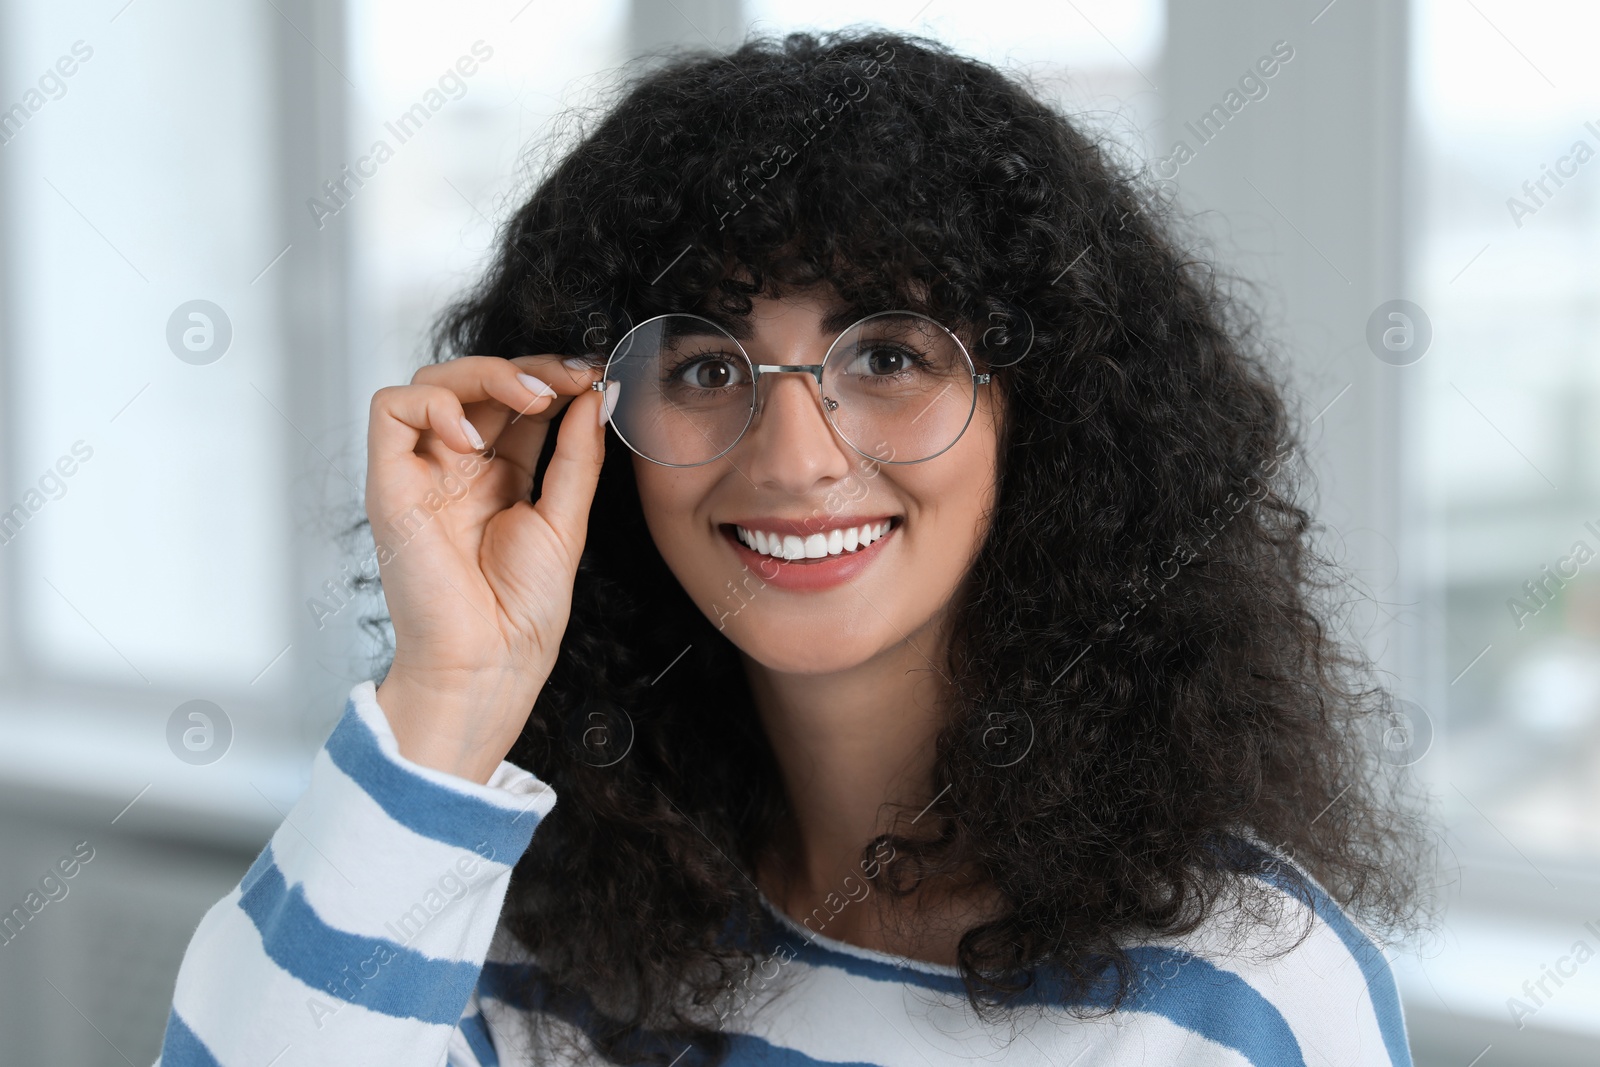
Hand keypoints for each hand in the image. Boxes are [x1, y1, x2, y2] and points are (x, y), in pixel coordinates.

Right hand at [366, 354, 605, 782]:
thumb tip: (594, 397)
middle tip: (569, 378)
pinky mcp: (390, 484)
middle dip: (526, 368)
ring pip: (433, 383)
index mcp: (498, 477)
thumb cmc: (521, 612)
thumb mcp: (567, 521)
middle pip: (476, 383)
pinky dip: (431, 403)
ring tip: (531, 399)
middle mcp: (457, 469)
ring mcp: (422, 473)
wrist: (489, 661)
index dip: (550, 379)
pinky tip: (470, 433)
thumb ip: (576, 455)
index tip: (592, 377)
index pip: (516, 402)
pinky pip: (389, 412)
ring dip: (485, 375)